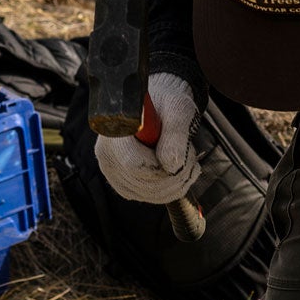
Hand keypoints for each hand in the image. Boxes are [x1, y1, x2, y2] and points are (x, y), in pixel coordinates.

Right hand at [95, 72, 199, 202]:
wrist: (161, 105)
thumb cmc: (167, 102)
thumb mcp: (178, 109)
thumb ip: (175, 135)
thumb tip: (171, 165)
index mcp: (114, 134)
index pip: (134, 165)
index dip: (163, 166)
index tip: (181, 154)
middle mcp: (108, 157)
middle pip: (144, 184)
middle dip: (176, 175)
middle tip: (191, 156)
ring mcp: (114, 173)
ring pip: (151, 194)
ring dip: (178, 182)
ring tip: (186, 161)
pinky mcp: (125, 184)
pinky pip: (151, 197)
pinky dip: (172, 188)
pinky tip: (178, 169)